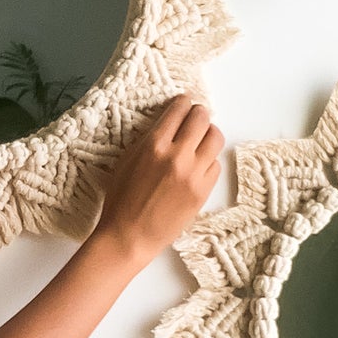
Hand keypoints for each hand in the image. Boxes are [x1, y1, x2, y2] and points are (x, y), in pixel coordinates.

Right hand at [95, 96, 223, 261]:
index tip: (184, 103)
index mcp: (154, 145)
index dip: (183, 102)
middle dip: (199, 113)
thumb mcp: (127, 160)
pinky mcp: (203, 191)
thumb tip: (169, 123)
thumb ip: (150, 139)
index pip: (179, 110)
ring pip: (215, 138)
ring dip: (208, 134)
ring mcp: (193, 174)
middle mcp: (177, 156)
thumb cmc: (121, 200)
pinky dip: (208, 161)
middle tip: (195, 117)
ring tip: (200, 140)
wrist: (129, 235)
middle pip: (202, 118)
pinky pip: (215, 165)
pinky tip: (197, 166)